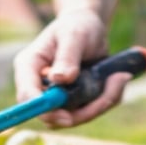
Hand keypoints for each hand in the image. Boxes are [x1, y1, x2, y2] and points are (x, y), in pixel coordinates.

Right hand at [12, 8, 129, 127]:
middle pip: (51, 115)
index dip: (43, 109)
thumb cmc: (78, 26)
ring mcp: (56, 99)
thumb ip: (67, 56)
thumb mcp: (74, 35)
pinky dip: (107, 99)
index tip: (67, 115)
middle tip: (109, 94)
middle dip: (82, 112)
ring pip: (74, 118)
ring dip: (100, 104)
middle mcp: (39, 87)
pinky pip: (90, 113)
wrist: (91, 30)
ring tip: (118, 78)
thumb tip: (59, 80)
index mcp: (30, 67)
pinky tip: (117, 79)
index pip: (27, 95)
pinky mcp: (74, 104)